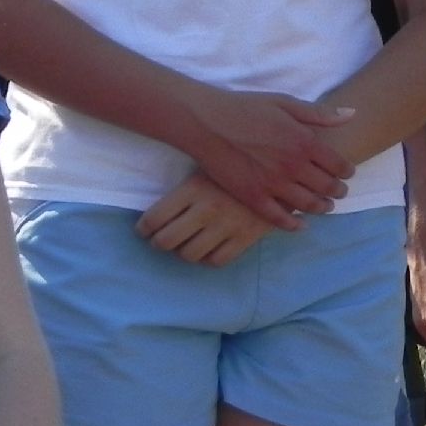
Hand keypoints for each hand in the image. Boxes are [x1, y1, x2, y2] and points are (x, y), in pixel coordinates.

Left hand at [137, 171, 270, 266]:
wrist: (282, 168)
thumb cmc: (238, 164)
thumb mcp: (208, 166)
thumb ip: (184, 187)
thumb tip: (156, 210)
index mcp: (193, 188)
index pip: (153, 219)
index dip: (144, 228)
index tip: (146, 229)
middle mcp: (207, 209)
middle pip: (166, 242)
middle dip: (159, 243)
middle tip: (162, 238)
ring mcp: (227, 225)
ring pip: (189, 255)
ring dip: (183, 252)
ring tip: (185, 243)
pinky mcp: (245, 237)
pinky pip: (216, 261)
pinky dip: (207, 259)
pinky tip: (208, 248)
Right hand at [184, 88, 355, 229]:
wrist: (208, 123)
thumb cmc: (247, 108)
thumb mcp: (286, 103)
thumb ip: (319, 113)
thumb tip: (351, 115)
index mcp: (304, 141)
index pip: (337, 164)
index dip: (346, 171)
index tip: (348, 173)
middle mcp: (292, 166)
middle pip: (326, 186)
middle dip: (338, 191)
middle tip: (341, 193)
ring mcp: (273, 184)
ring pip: (307, 204)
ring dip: (322, 208)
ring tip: (327, 207)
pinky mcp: (252, 197)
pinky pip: (278, 218)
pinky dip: (293, 224)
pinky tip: (300, 225)